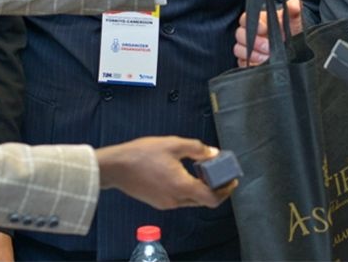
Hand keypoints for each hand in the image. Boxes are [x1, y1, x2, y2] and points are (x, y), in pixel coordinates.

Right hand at [96, 137, 236, 209]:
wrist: (115, 167)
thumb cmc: (141, 154)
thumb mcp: (172, 144)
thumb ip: (197, 149)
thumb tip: (213, 153)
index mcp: (182, 187)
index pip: (212, 198)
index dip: (226, 191)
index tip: (232, 180)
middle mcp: (175, 200)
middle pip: (203, 200)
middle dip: (215, 188)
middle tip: (220, 173)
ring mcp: (166, 203)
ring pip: (191, 200)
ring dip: (201, 188)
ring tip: (202, 170)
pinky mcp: (158, 202)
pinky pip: (180, 199)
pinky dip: (188, 189)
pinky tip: (184, 174)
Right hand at [234, 0, 302, 66]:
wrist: (296, 48)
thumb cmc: (292, 31)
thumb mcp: (295, 19)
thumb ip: (294, 9)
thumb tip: (295, 5)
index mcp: (258, 21)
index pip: (246, 18)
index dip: (253, 24)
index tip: (265, 29)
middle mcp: (249, 33)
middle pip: (240, 34)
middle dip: (255, 42)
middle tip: (269, 47)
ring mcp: (247, 47)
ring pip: (238, 49)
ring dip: (253, 55)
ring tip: (268, 58)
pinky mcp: (247, 61)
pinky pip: (242, 63)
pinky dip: (252, 65)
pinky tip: (263, 65)